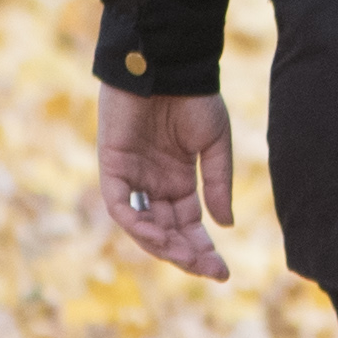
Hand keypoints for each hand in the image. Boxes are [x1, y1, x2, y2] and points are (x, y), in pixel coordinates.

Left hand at [98, 85, 234, 280]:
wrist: (168, 66)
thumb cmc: (194, 100)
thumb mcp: (215, 145)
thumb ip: (217, 184)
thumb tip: (224, 225)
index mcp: (179, 181)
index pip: (189, 226)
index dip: (204, 250)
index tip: (223, 272)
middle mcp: (153, 184)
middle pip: (166, 231)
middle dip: (186, 254)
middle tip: (208, 270)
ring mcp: (132, 177)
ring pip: (142, 225)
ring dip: (162, 245)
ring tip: (185, 257)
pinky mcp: (112, 166)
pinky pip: (120, 205)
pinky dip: (136, 223)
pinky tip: (158, 235)